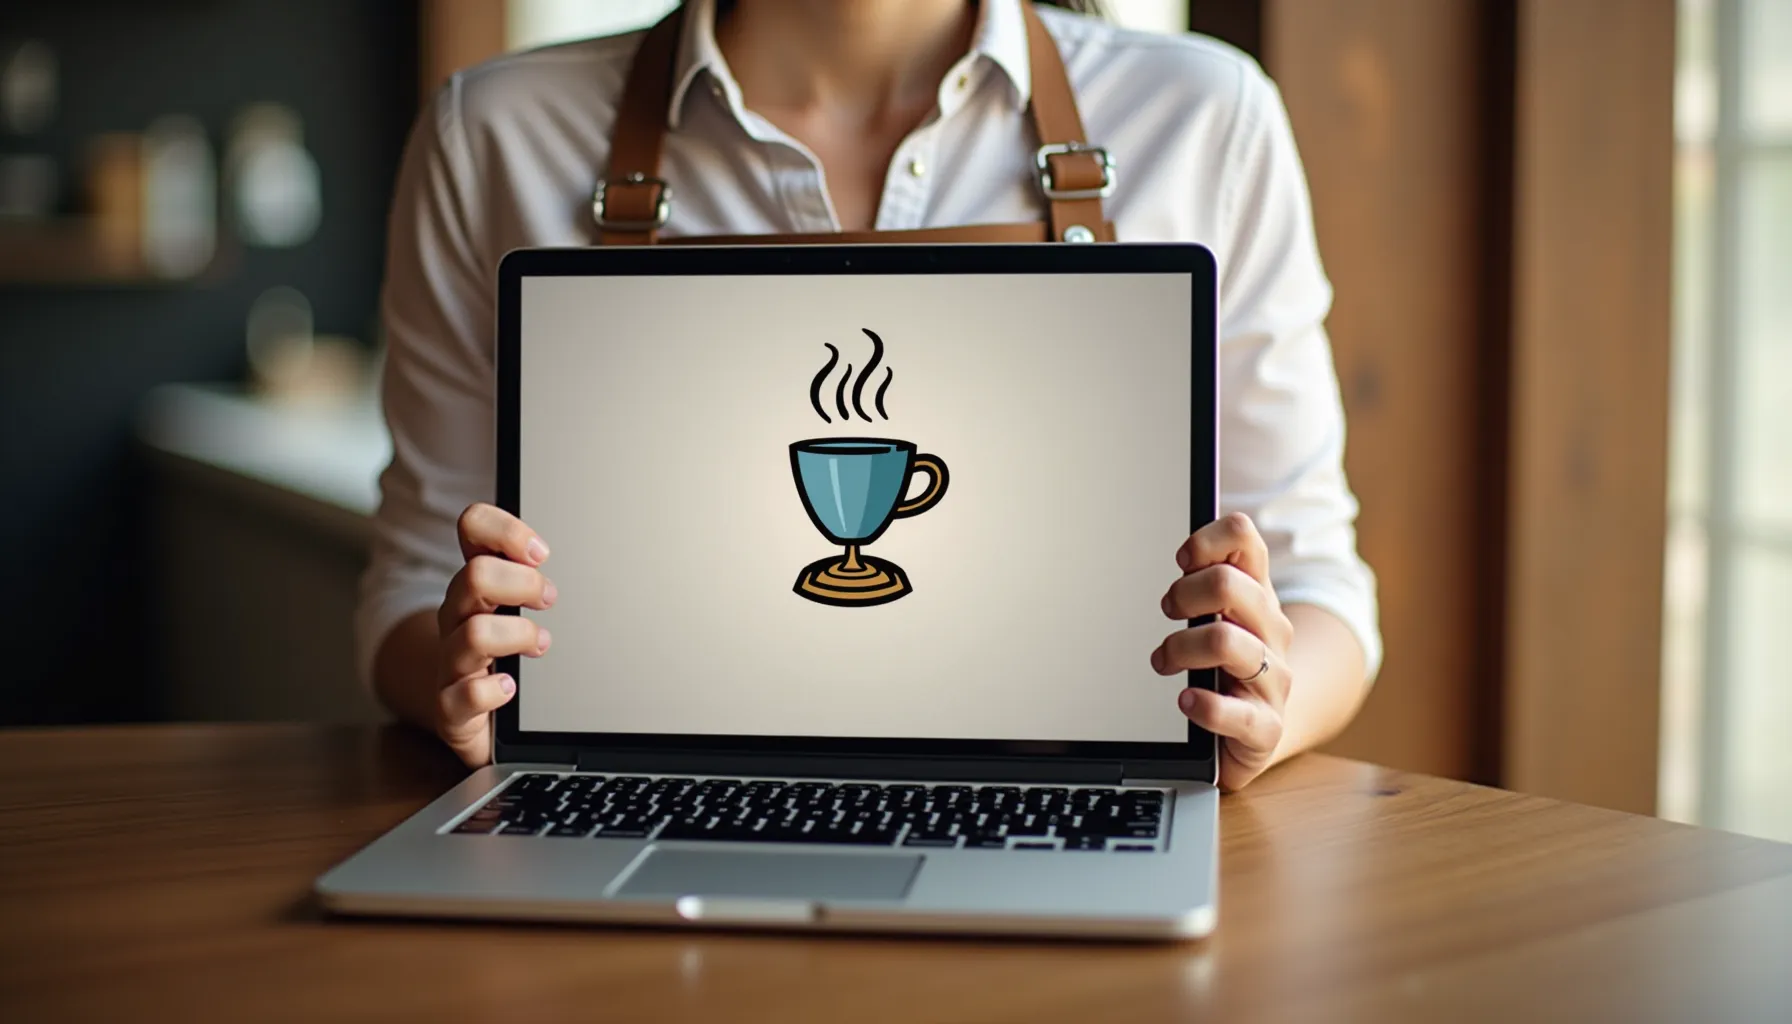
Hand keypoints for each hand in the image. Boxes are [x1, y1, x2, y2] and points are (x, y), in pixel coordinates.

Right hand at [432, 503, 555, 765]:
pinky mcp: (450, 707)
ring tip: (542, 644)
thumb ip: (545, 578)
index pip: (472, 528)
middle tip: (550, 599)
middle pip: (474, 576)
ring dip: (519, 635)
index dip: (505, 531)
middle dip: (523, 583)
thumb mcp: (523, 609)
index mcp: (477, 585)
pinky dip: (492, 690)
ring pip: (474, 633)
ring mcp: (450, 661)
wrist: (472, 717)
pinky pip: (463, 695)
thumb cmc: (508, 657)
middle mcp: (457, 616)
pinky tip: (510, 690)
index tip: (540, 552)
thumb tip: (600, 553)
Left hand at [1150, 512, 1293, 791]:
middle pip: (1228, 584)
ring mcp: (1274, 679)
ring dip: (1180, 648)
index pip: (1244, 538)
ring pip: (1224, 641)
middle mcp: (1272, 630)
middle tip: (1168, 611)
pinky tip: (1187, 702)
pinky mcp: (1266, 726)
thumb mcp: (1218, 616)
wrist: (1260, 727)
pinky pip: (1236, 713)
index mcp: (1258, 594)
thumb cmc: (1227, 665)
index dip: (1206, 541)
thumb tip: (1179, 547)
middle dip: (1184, 594)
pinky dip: (1204, 706)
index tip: (1182, 560)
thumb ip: (1201, 579)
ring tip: (1163, 661)